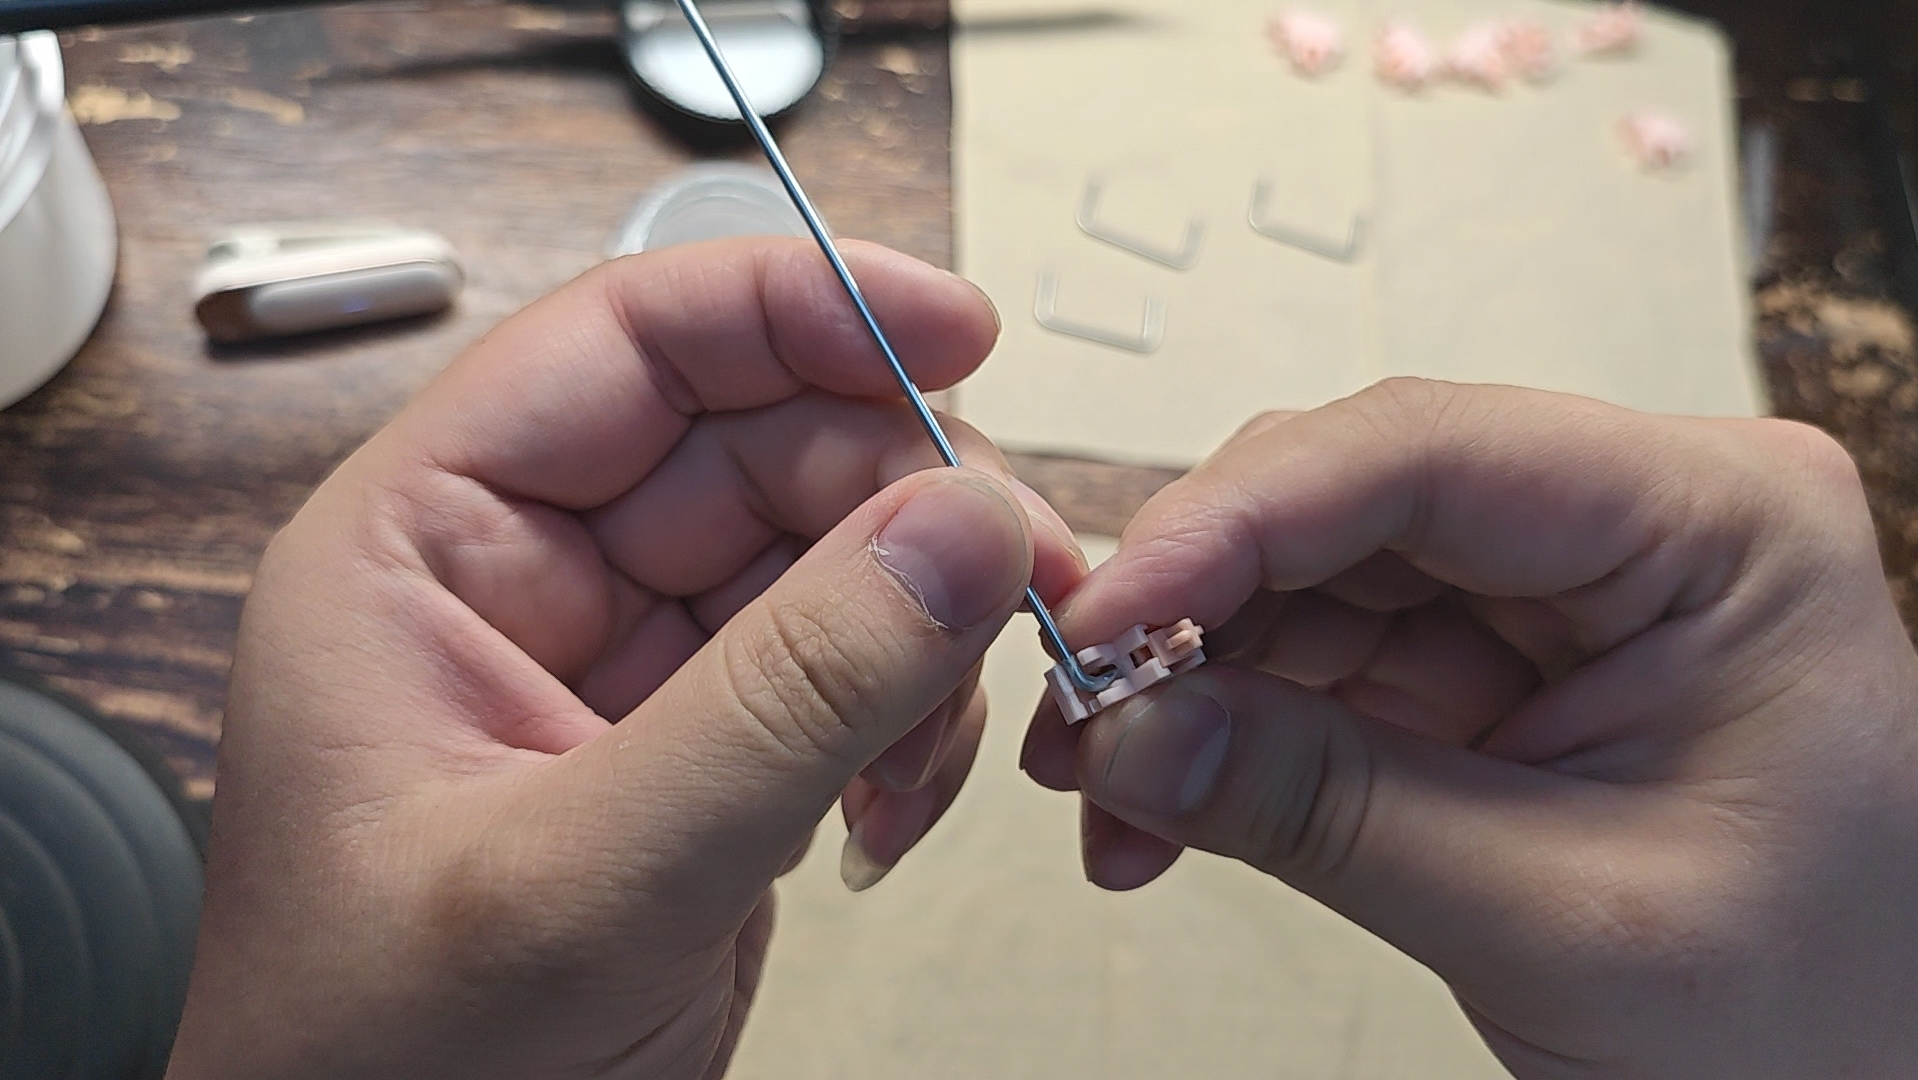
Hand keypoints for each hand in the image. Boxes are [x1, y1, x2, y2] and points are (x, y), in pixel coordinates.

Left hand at [164, 239, 1080, 1079]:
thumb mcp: (585, 881)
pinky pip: (851, 668)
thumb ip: (785, 700)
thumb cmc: (386, 1074)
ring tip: (927, 749)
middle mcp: (526, 586)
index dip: (796, 307)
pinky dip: (912, 722)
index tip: (955, 328)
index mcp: (421, 552)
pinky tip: (895, 805)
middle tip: (1017, 571)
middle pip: (760, 441)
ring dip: (920, 632)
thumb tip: (959, 530)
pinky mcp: (709, 751)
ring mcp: (629, 671)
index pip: (625, 345)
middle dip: (904, 499)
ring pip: (829, 554)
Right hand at [1022, 379, 1917, 1077]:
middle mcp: (1627, 528)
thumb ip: (1328, 809)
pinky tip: (1165, 799)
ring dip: (1189, 684)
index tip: (1113, 610)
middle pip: (1348, 503)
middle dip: (1195, 609)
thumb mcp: (1566, 918)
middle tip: (1084, 707)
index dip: (1240, 519)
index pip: (1432, 454)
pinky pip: (1319, 666)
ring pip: (1309, 582)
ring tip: (1112, 787)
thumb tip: (1135, 728)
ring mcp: (1550, 600)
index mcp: (1717, 524)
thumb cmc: (1817, 1009)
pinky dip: (1225, 733)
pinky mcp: (1488, 671)